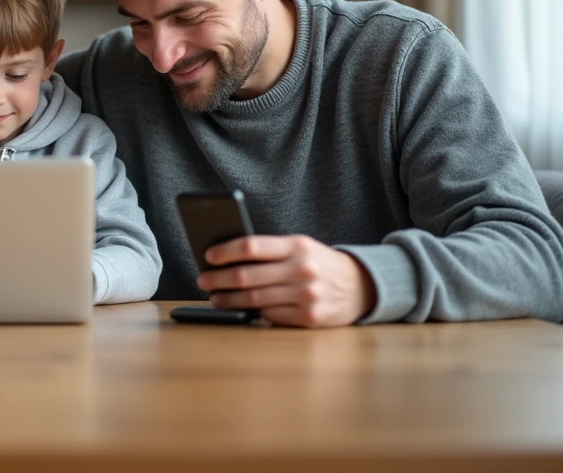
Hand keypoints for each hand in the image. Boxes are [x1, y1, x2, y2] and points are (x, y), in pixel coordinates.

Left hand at [196, 235, 377, 327]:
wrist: (360, 286)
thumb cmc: (318, 263)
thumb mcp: (300, 247)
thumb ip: (270, 251)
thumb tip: (227, 258)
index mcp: (297, 246)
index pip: (252, 245)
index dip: (226, 251)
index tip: (208, 255)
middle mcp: (302, 270)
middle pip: (248, 275)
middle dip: (220, 278)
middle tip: (203, 280)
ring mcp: (306, 295)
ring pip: (255, 299)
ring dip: (229, 299)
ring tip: (215, 297)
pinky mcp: (309, 318)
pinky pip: (270, 316)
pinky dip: (252, 313)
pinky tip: (240, 310)